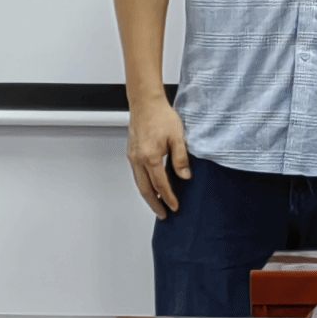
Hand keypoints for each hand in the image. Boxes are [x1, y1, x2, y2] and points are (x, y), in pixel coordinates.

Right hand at [126, 96, 189, 216]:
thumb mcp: (178, 136)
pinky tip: (151, 185)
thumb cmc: (161, 116)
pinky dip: (144, 184)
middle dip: (154, 204)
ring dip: (148, 196)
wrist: (145, 103)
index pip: (160, 185)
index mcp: (150, 157)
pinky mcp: (131, 152)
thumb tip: (185, 176)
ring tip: (157, 203)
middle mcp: (138, 160)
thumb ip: (181, 158)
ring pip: (139, 183)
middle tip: (163, 214)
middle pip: (145, 190)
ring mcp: (133, 157)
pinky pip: (137, 174)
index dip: (168, 198)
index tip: (174, 207)